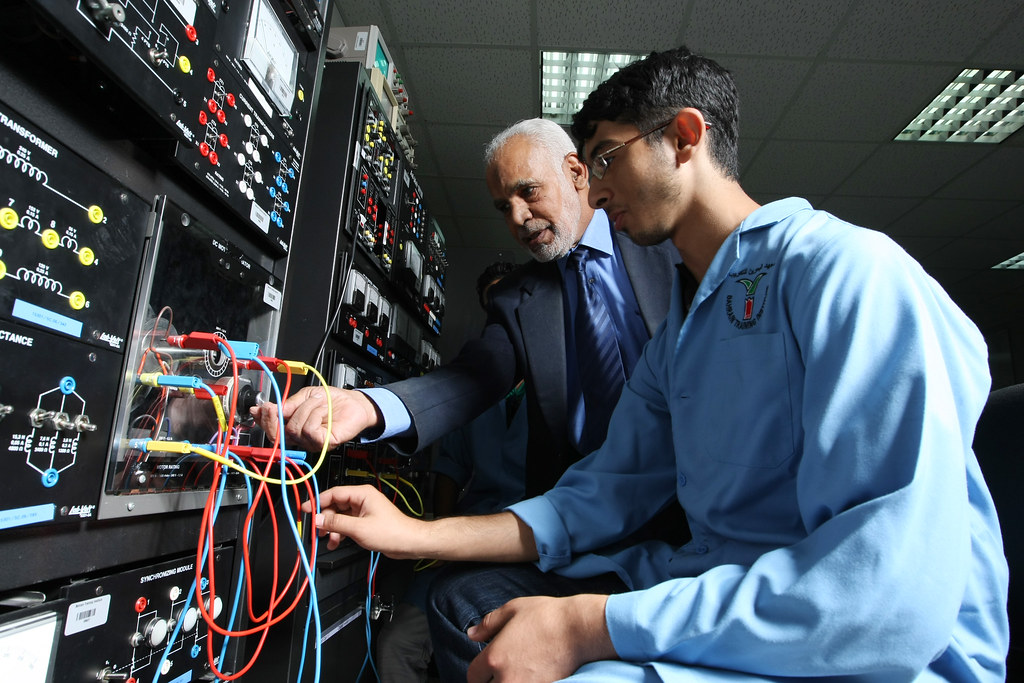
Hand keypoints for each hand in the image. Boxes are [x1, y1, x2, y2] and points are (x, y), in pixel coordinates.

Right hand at [251, 386, 380, 450]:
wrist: (355, 402)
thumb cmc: (333, 401)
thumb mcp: (306, 396)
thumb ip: (288, 404)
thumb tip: (267, 408)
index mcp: (294, 426)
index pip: (272, 430)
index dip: (263, 420)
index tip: (260, 408)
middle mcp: (301, 438)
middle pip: (278, 436)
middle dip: (275, 419)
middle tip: (276, 406)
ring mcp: (312, 442)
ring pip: (294, 429)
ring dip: (305, 409)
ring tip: (318, 402)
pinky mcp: (324, 444)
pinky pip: (309, 430)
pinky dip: (315, 415)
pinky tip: (323, 410)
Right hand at [304, 484, 427, 554]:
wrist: (408, 543)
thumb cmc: (392, 532)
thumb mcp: (359, 528)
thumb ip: (336, 523)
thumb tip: (318, 519)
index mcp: (362, 494)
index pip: (333, 493)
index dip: (317, 501)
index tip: (305, 509)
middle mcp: (361, 500)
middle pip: (334, 506)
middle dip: (325, 519)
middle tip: (317, 531)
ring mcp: (363, 511)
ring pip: (339, 516)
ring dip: (332, 529)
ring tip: (330, 540)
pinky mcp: (364, 521)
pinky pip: (346, 524)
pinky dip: (340, 532)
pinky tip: (337, 542)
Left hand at [466, 594, 615, 681]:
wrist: (579, 630)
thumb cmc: (547, 616)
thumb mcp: (513, 609)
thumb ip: (489, 623)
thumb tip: (471, 634)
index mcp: (494, 657)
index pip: (473, 676)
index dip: (479, 671)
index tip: (486, 668)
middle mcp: (506, 678)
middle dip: (491, 680)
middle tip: (503, 670)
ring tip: (517, 674)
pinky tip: (531, 677)